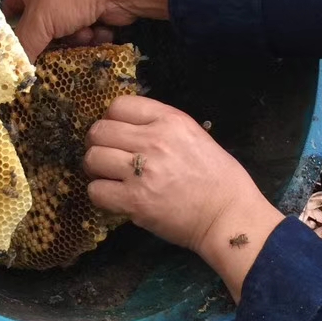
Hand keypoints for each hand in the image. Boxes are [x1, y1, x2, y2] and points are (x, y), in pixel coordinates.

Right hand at [4, 0, 178, 63]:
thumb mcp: (38, 23)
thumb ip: (23, 47)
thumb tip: (15, 69)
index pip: (10, 8)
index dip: (12, 30)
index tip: (16, 52)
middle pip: (40, 28)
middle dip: (50, 41)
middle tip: (54, 51)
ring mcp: (74, 0)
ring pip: (64, 34)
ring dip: (74, 39)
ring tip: (83, 34)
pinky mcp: (95, 10)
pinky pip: (85, 32)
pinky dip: (91, 35)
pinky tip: (98, 31)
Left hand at [84, 96, 283, 299]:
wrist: (228, 215)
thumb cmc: (218, 177)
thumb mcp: (195, 135)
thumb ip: (161, 126)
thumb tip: (128, 129)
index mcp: (169, 120)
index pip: (119, 105)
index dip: (112, 120)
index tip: (117, 134)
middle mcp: (152, 140)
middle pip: (99, 131)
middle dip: (98, 143)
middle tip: (107, 157)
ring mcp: (141, 171)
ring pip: (93, 159)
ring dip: (96, 169)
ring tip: (108, 177)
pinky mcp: (135, 201)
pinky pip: (96, 191)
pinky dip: (100, 195)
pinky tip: (114, 197)